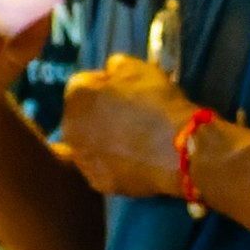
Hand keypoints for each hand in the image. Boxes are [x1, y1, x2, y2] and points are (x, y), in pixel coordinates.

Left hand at [55, 55, 195, 200]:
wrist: (179, 149)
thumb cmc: (156, 101)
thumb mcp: (136, 67)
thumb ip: (115, 66)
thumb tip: (111, 73)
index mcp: (76, 95)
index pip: (84, 84)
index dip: (105, 85)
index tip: (124, 92)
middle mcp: (70, 127)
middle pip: (82, 116)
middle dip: (98, 114)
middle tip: (126, 117)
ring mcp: (83, 159)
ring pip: (89, 144)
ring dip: (102, 141)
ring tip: (131, 141)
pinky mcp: (98, 183)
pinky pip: (102, 169)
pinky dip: (113, 165)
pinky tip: (133, 161)